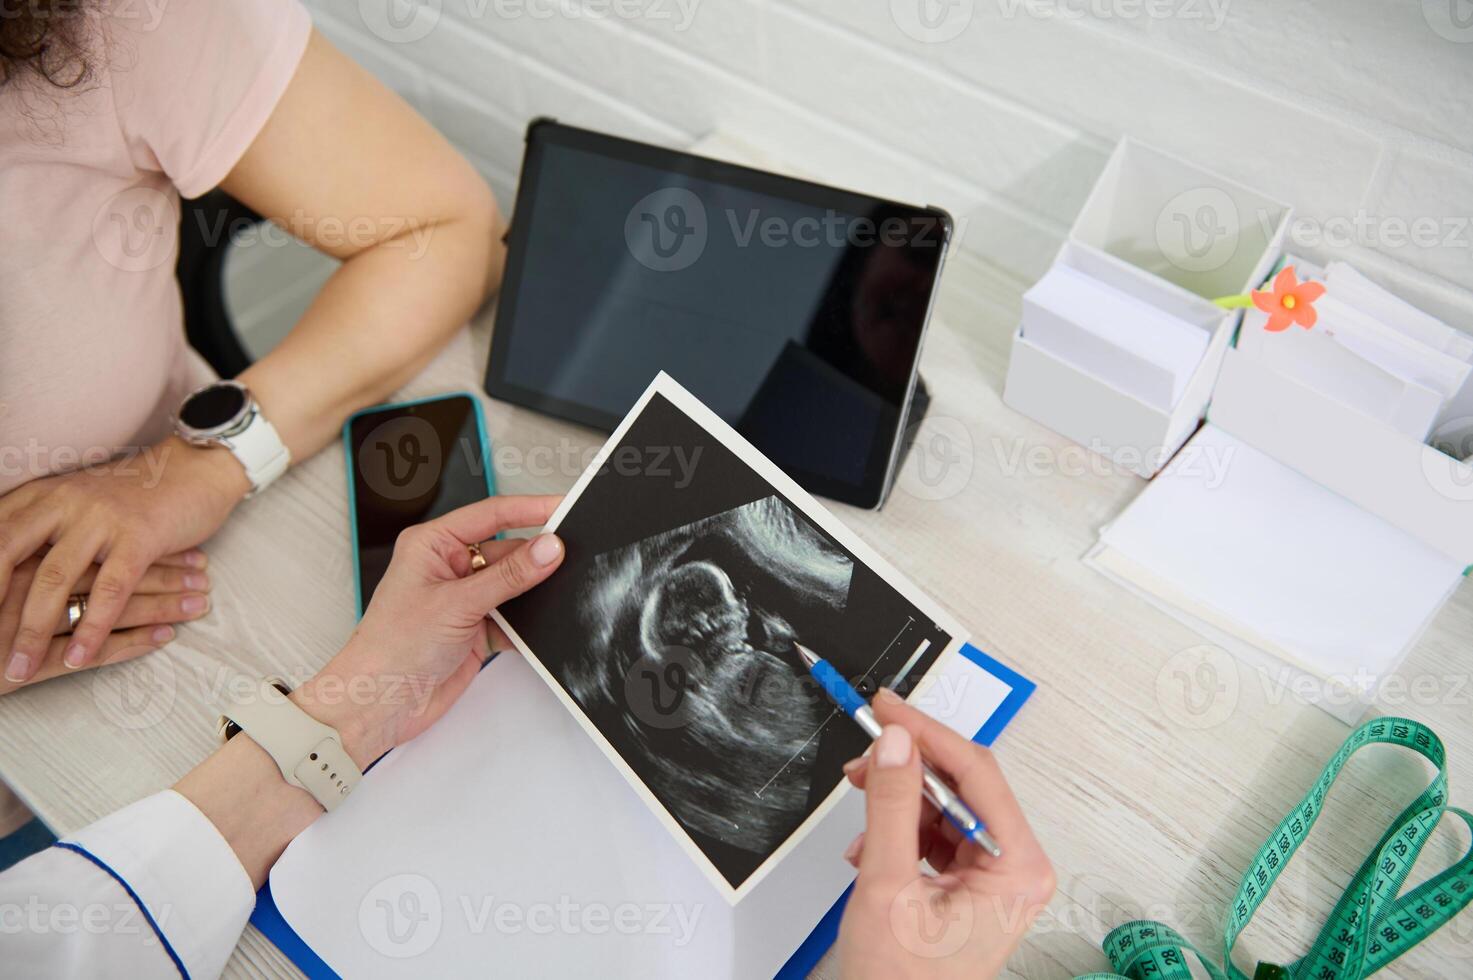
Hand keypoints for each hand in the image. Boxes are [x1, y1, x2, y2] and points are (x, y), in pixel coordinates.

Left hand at [0, 438, 247, 682]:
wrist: (196, 468)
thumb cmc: (136, 492)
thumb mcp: (76, 500)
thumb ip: (42, 527)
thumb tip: (10, 567)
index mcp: (42, 495)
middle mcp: (64, 501)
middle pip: (8, 556)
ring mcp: (101, 519)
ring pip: (55, 580)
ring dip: (33, 631)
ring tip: (19, 669)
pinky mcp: (138, 538)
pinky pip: (109, 591)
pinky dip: (92, 629)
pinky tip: (80, 658)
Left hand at [294, 494, 564, 766]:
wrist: (380, 703)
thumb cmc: (390, 648)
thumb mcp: (457, 604)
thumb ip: (509, 576)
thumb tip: (548, 549)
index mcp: (433, 544)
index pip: (491, 514)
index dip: (530, 508)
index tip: (564, 506)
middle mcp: (449, 567)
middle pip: (507, 550)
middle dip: (537, 556)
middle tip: (572, 554)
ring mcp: (464, 600)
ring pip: (514, 584)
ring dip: (533, 591)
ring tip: (560, 590)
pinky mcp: (476, 629)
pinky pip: (514, 617)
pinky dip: (529, 623)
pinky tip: (539, 626)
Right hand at [836, 691, 1053, 979]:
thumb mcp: (887, 886)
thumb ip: (892, 808)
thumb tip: (897, 745)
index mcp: (1016, 868)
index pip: (976, 773)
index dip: (928, 734)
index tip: (889, 710)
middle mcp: (1015, 868)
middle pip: (961, 785)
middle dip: (907, 769)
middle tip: (865, 754)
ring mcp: (994, 877)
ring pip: (944, 806)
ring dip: (898, 803)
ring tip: (860, 813)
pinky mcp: (971, 884)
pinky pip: (936, 833)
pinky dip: (899, 831)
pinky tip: (870, 847)